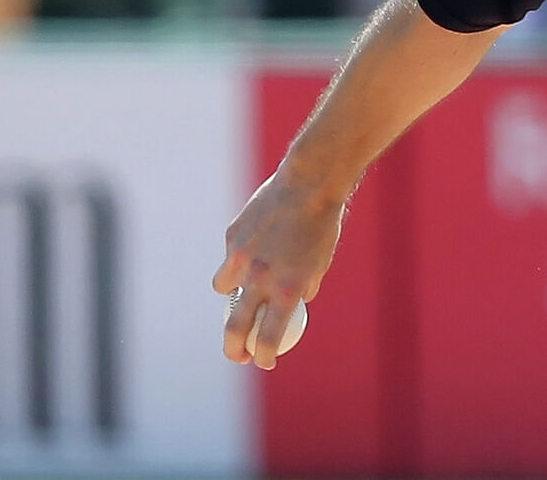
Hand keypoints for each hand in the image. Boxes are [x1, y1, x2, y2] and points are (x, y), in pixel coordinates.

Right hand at [213, 169, 343, 369]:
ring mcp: (241, 258)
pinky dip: (237, 262)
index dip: (263, 356)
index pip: (267, 338)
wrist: (309, 184)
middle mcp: (260, 278)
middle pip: (235, 328)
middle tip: (238, 355)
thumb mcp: (321, 262)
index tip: (264, 361)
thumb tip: (296, 302)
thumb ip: (304, 286)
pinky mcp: (232, 238)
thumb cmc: (322, 224)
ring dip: (232, 295)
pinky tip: (253, 249)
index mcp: (288, 289)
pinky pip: (230, 259)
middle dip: (234, 349)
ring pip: (224, 290)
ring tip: (245, 290)